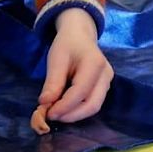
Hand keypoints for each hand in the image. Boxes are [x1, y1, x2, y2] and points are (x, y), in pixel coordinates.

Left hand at [39, 8, 112, 122]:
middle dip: (71, 115)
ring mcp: (108, 82)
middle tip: (51, 116)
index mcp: (95, 63)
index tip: (47, 113)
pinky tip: (65, 108)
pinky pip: (93, 103)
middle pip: (92, 105)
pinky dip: (78, 109)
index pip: (80, 92)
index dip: (64, 106)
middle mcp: (106, 75)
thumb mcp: (56, 59)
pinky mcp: (105, 87)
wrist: (80, 35)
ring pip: (94, 107)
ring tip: (57, 112)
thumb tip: (45, 104)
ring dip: (75, 114)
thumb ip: (52, 82)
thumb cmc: (67, 44)